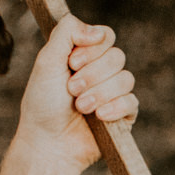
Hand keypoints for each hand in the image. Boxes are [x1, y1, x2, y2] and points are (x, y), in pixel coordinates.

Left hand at [14, 16, 136, 169]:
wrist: (48, 143)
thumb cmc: (42, 104)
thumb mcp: (47, 61)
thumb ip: (67, 32)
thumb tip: (98, 31)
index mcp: (83, 56)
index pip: (106, 36)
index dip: (92, 48)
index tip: (72, 63)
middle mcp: (100, 72)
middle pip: (117, 56)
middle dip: (93, 74)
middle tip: (71, 89)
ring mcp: (114, 94)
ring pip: (126, 78)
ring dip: (100, 92)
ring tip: (81, 107)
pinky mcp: (123, 116)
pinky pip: (132, 102)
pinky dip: (114, 107)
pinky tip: (99, 116)